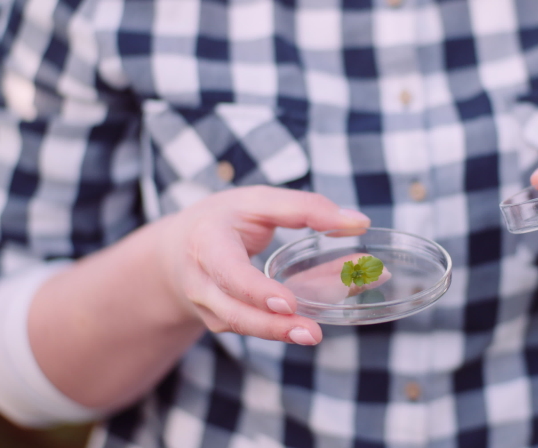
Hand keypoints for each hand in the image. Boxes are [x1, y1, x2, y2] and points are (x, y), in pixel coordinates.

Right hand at [153, 186, 371, 344]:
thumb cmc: (224, 220)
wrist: (177, 251)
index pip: (229, 272)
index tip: (288, 302)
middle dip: (272, 326)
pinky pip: (256, 326)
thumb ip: (306, 208)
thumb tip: (359, 223)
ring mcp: (211, 310)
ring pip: (245, 326)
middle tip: (312, 332)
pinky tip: (314, 322)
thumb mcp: (259, 202)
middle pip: (235, 313)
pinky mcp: (225, 323)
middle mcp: (202, 283)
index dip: (256, 290)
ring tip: (314, 334)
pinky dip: (285, 325)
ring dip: (282, 332)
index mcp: (207, 244)